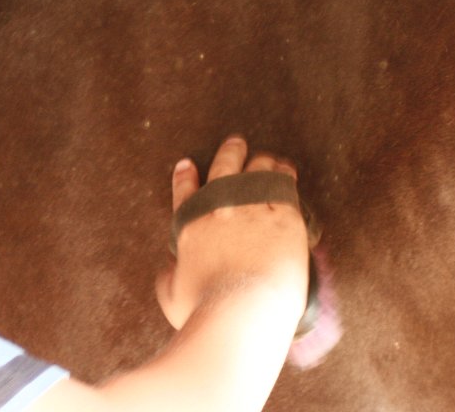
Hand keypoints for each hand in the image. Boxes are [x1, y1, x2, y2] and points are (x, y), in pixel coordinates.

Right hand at [156, 136, 308, 330]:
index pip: (185, 192)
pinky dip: (283, 175)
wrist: (241, 312)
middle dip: (230, 152)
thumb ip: (168, 278)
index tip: (187, 164)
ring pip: (256, 172)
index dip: (185, 176)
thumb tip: (168, 270)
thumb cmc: (205, 311)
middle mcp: (220, 210)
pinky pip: (283, 186)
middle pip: (224, 169)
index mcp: (191, 226)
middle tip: (235, 143)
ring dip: (260, 162)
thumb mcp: (171, 296)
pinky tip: (286, 171)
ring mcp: (252, 210)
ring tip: (266, 158)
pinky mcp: (283, 218)